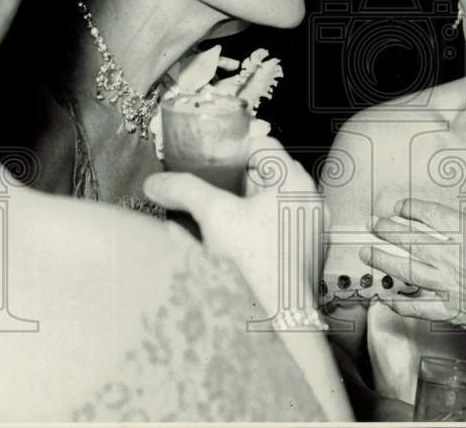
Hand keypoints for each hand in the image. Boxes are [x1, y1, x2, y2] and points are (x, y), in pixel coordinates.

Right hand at [143, 136, 322, 318]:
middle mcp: (309, 202)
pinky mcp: (301, 255)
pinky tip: (225, 241)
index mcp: (296, 182)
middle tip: (199, 185)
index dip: (230, 148)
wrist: (279, 320)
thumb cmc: (257, 266)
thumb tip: (156, 181)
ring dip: (236, 206)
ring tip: (206, 214)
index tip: (204, 155)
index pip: (262, 145)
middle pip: (263, 176)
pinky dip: (249, 230)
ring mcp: (308, 230)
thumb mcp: (214, 216)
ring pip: (266, 205)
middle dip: (227, 181)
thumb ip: (183, 190)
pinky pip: (273, 230)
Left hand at [360, 180, 465, 342]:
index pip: (430, 215)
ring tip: (368, 252)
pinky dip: (400, 304)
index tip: (399, 206)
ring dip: (385, 260)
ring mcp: (449, 285)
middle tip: (374, 224)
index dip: (411, 208)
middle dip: (389, 229)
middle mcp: (453, 257)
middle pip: (411, 239)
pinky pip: (418, 308)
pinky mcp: (451, 311)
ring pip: (407, 270)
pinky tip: (387, 299)